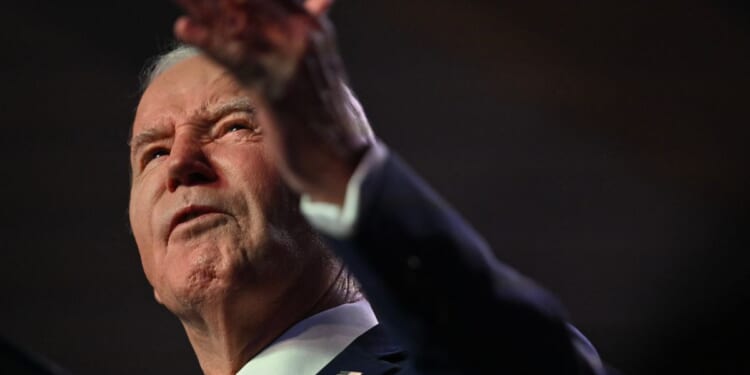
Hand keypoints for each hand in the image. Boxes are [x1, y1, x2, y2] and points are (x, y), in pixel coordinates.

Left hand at [173, 0, 373, 203]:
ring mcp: (290, 62)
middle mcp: (304, 37)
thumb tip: (290, 26)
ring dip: (203, 7)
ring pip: (238, 24)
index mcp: (313, 28)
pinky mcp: (275, 91)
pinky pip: (235, 59)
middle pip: (249, 3)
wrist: (345, 162)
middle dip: (215, 0)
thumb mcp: (317, 70)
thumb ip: (298, 41)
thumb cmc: (327, 120)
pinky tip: (183, 29)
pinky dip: (207, 42)